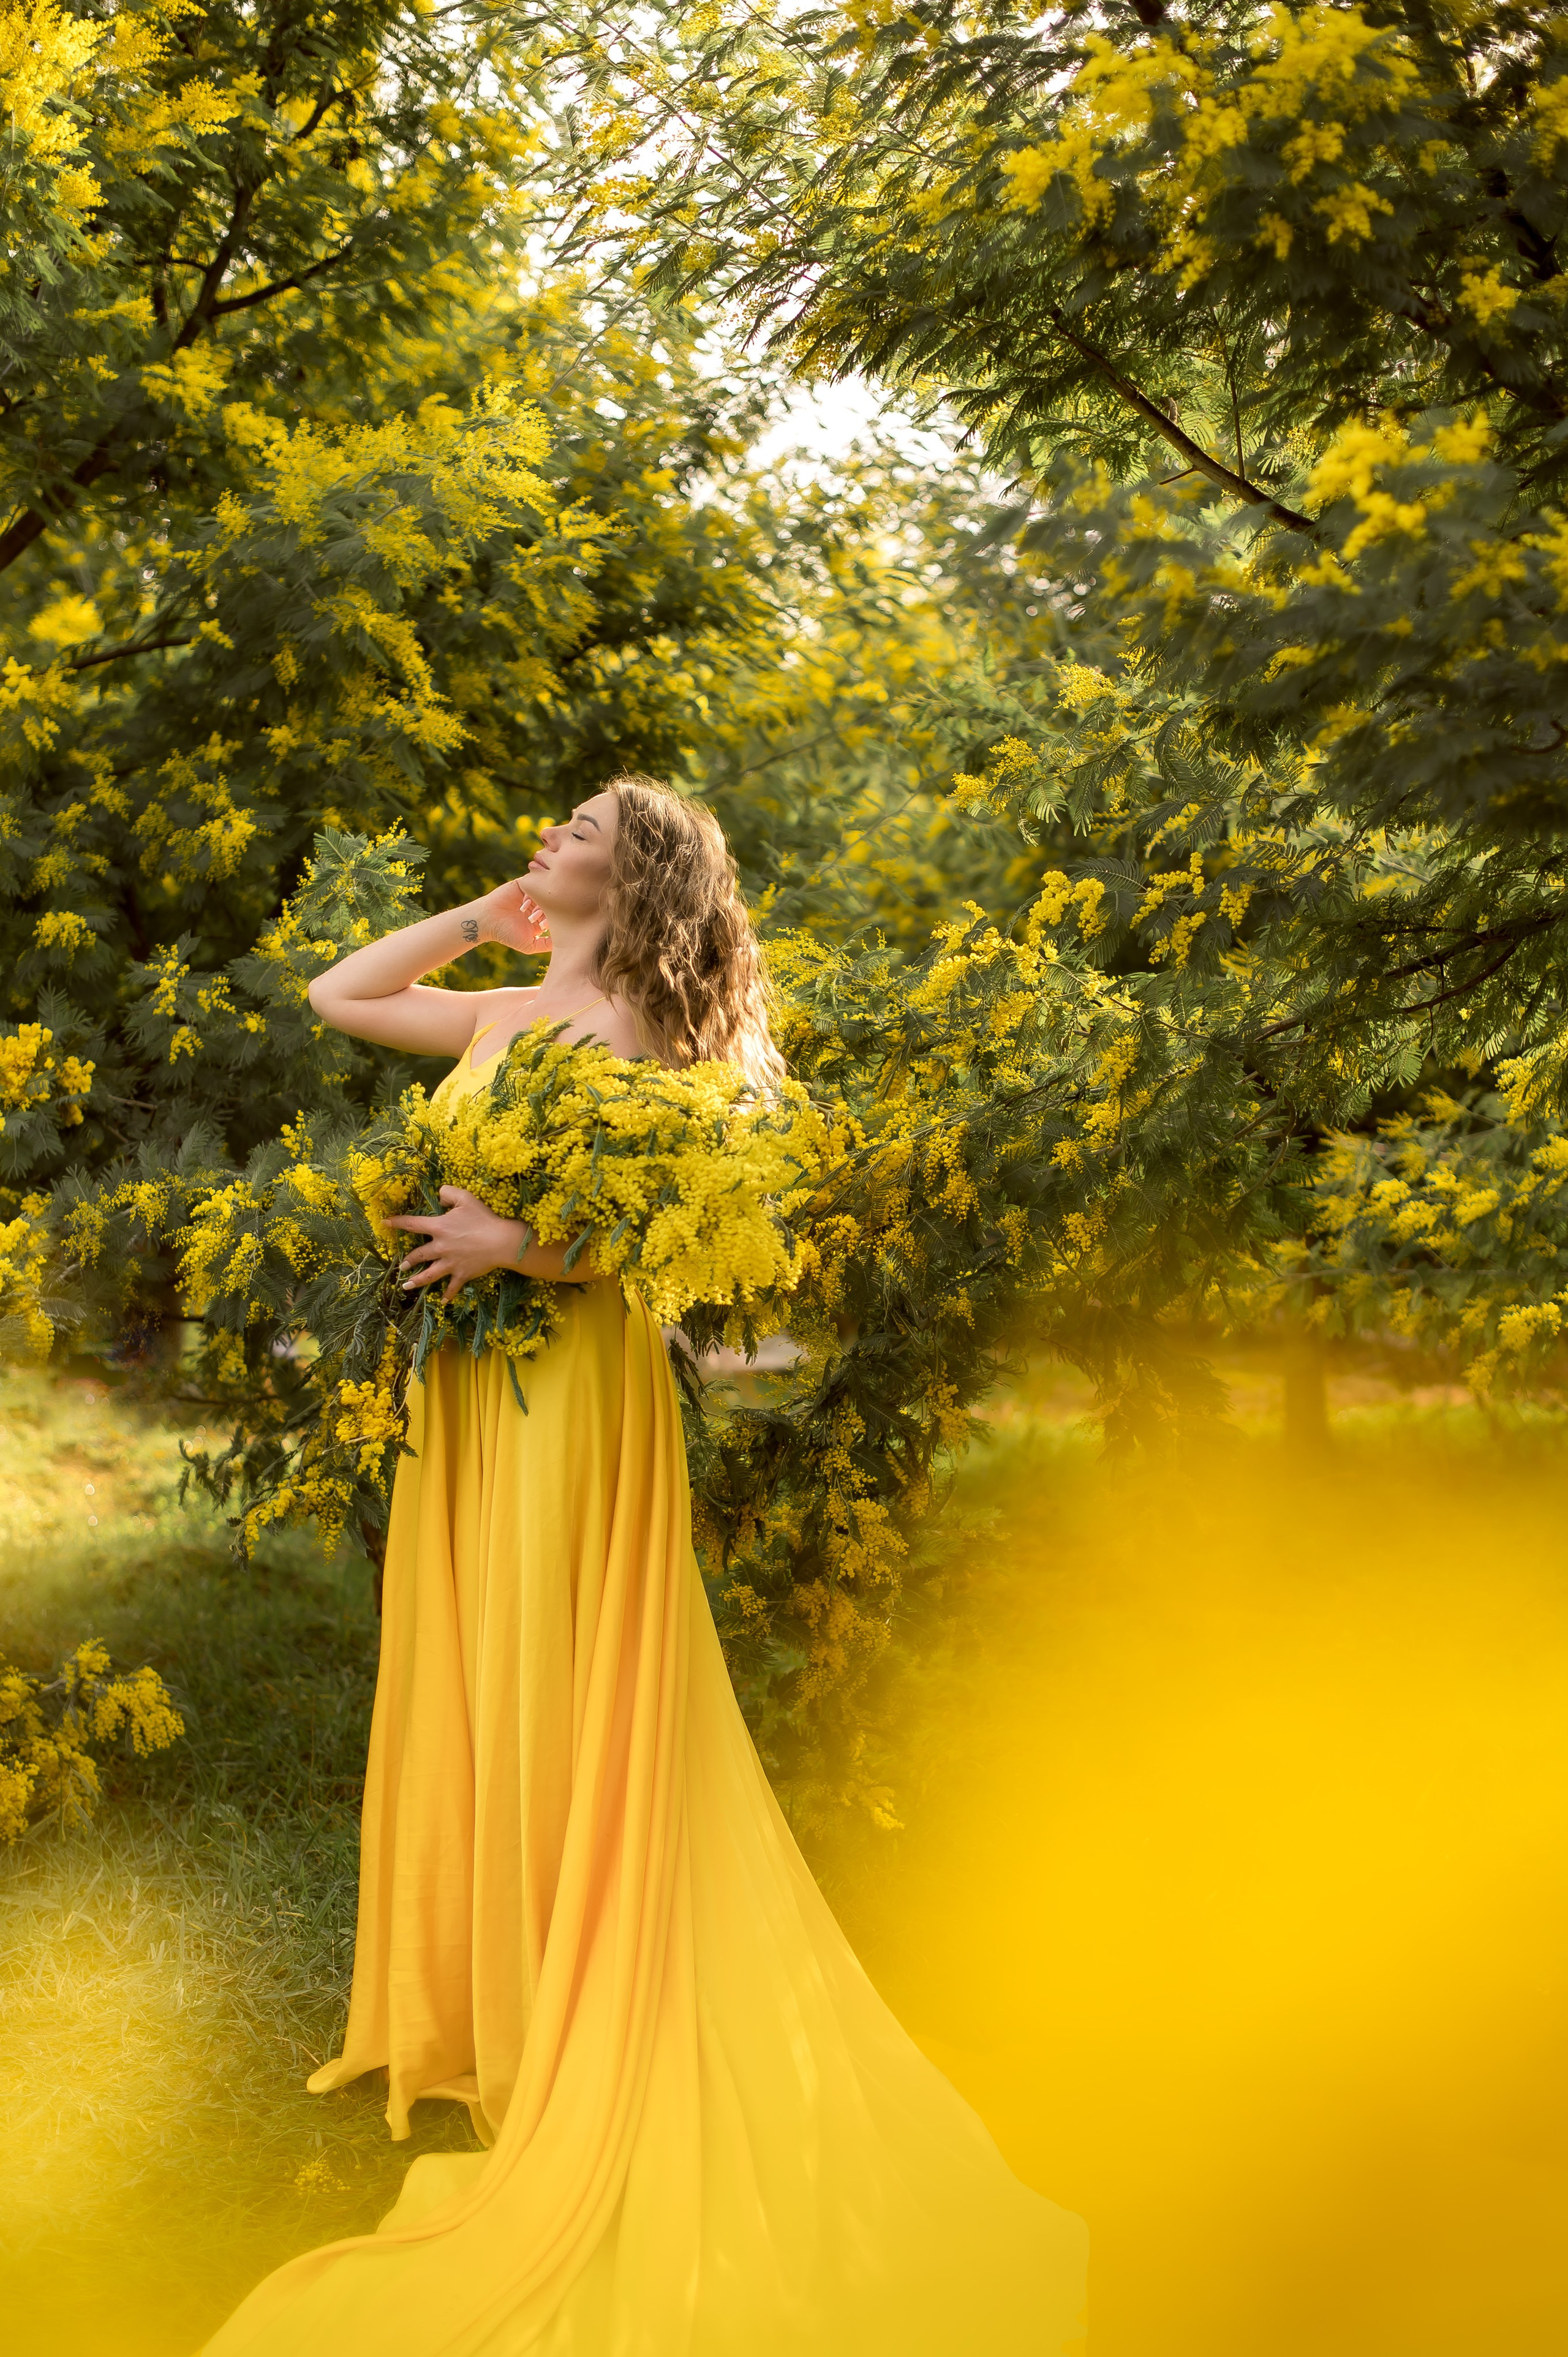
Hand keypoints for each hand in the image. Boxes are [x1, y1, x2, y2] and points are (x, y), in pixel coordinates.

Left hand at [385, 1187, 528, 1301]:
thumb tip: (439, 1196)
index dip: (397, 1222)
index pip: (412, 1224)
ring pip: (429, 1274)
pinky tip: (443, 1301)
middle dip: (408, 1260)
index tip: (384, 1223)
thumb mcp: (466, 1198)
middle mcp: (440, 1247)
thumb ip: (449, 1193)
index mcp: (439, 1228)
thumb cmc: (484, 1219)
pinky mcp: (462, 1274)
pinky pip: (452, 1287)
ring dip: (416, 1280)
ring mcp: (450, 1263)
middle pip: (418, 1255)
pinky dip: (448, 1294)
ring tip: (406, 1285)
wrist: (500, 1242)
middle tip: (401, 1265)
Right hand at [471, 878, 550, 955]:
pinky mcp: (522, 885)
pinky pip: (533, 884)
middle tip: (536, 921)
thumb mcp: (530, 945)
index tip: (542, 928)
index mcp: (541, 918)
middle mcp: (537, 905)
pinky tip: (524, 906)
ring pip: (544, 894)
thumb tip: (565, 943)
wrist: (487, 921)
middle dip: (547, 912)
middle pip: (552, 903)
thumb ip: (546, 945)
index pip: (556, 915)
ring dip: (539, 904)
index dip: (553, 920)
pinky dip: (531, 895)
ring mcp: (530, 894)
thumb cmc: (506, 934)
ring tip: (530, 916)